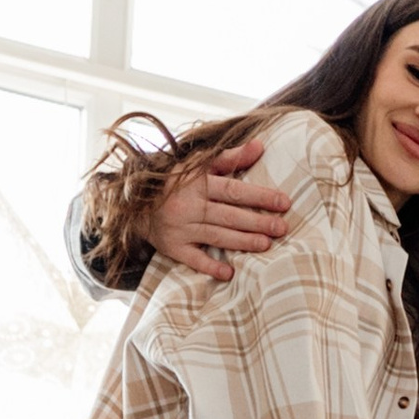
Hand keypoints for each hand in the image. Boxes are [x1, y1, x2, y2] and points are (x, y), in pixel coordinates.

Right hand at [149, 135, 291, 285]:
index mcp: (196, 183)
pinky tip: (229, 272)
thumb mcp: (198, 165)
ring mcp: (179, 228)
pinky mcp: (172, 247)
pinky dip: (210, 266)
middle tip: (282, 228)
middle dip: (257, 222)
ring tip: (266, 245)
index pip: (233, 190)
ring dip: (242, 241)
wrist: (135, 204)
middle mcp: (187, 205)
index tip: (284, 202)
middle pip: (228, 215)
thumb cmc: (176, 182)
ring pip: (216, 236)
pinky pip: (193, 259)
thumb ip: (230, 157)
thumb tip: (260, 146)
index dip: (259, 196)